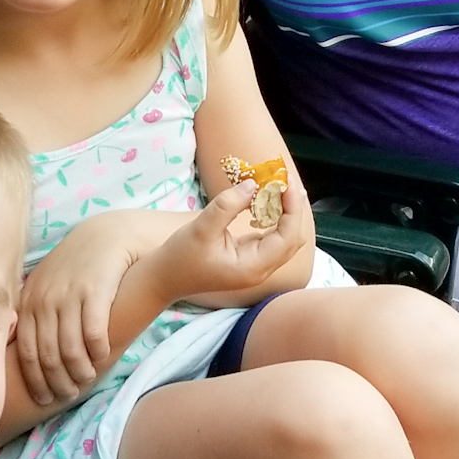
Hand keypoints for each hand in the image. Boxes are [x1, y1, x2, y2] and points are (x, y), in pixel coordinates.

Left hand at [16, 211, 161, 404]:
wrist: (107, 235)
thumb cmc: (76, 266)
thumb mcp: (45, 285)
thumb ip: (33, 313)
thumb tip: (18, 351)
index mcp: (29, 302)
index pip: (26, 351)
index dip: (35, 380)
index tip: (43, 398)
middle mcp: (45, 299)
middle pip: (48, 355)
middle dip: (57, 382)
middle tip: (68, 395)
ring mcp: (70, 295)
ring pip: (70, 349)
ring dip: (79, 372)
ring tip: (87, 380)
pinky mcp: (96, 290)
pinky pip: (94, 333)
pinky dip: (98, 351)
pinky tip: (103, 357)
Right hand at [153, 177, 306, 304]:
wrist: (164, 278)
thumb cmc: (180, 257)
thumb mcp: (202, 228)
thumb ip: (228, 205)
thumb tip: (252, 184)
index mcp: (253, 267)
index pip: (288, 237)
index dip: (292, 208)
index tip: (286, 182)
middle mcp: (260, 269)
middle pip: (292, 238)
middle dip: (293, 208)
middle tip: (286, 180)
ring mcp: (256, 265)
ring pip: (284, 237)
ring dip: (285, 211)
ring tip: (280, 185)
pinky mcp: (249, 258)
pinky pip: (271, 236)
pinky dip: (273, 217)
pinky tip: (266, 199)